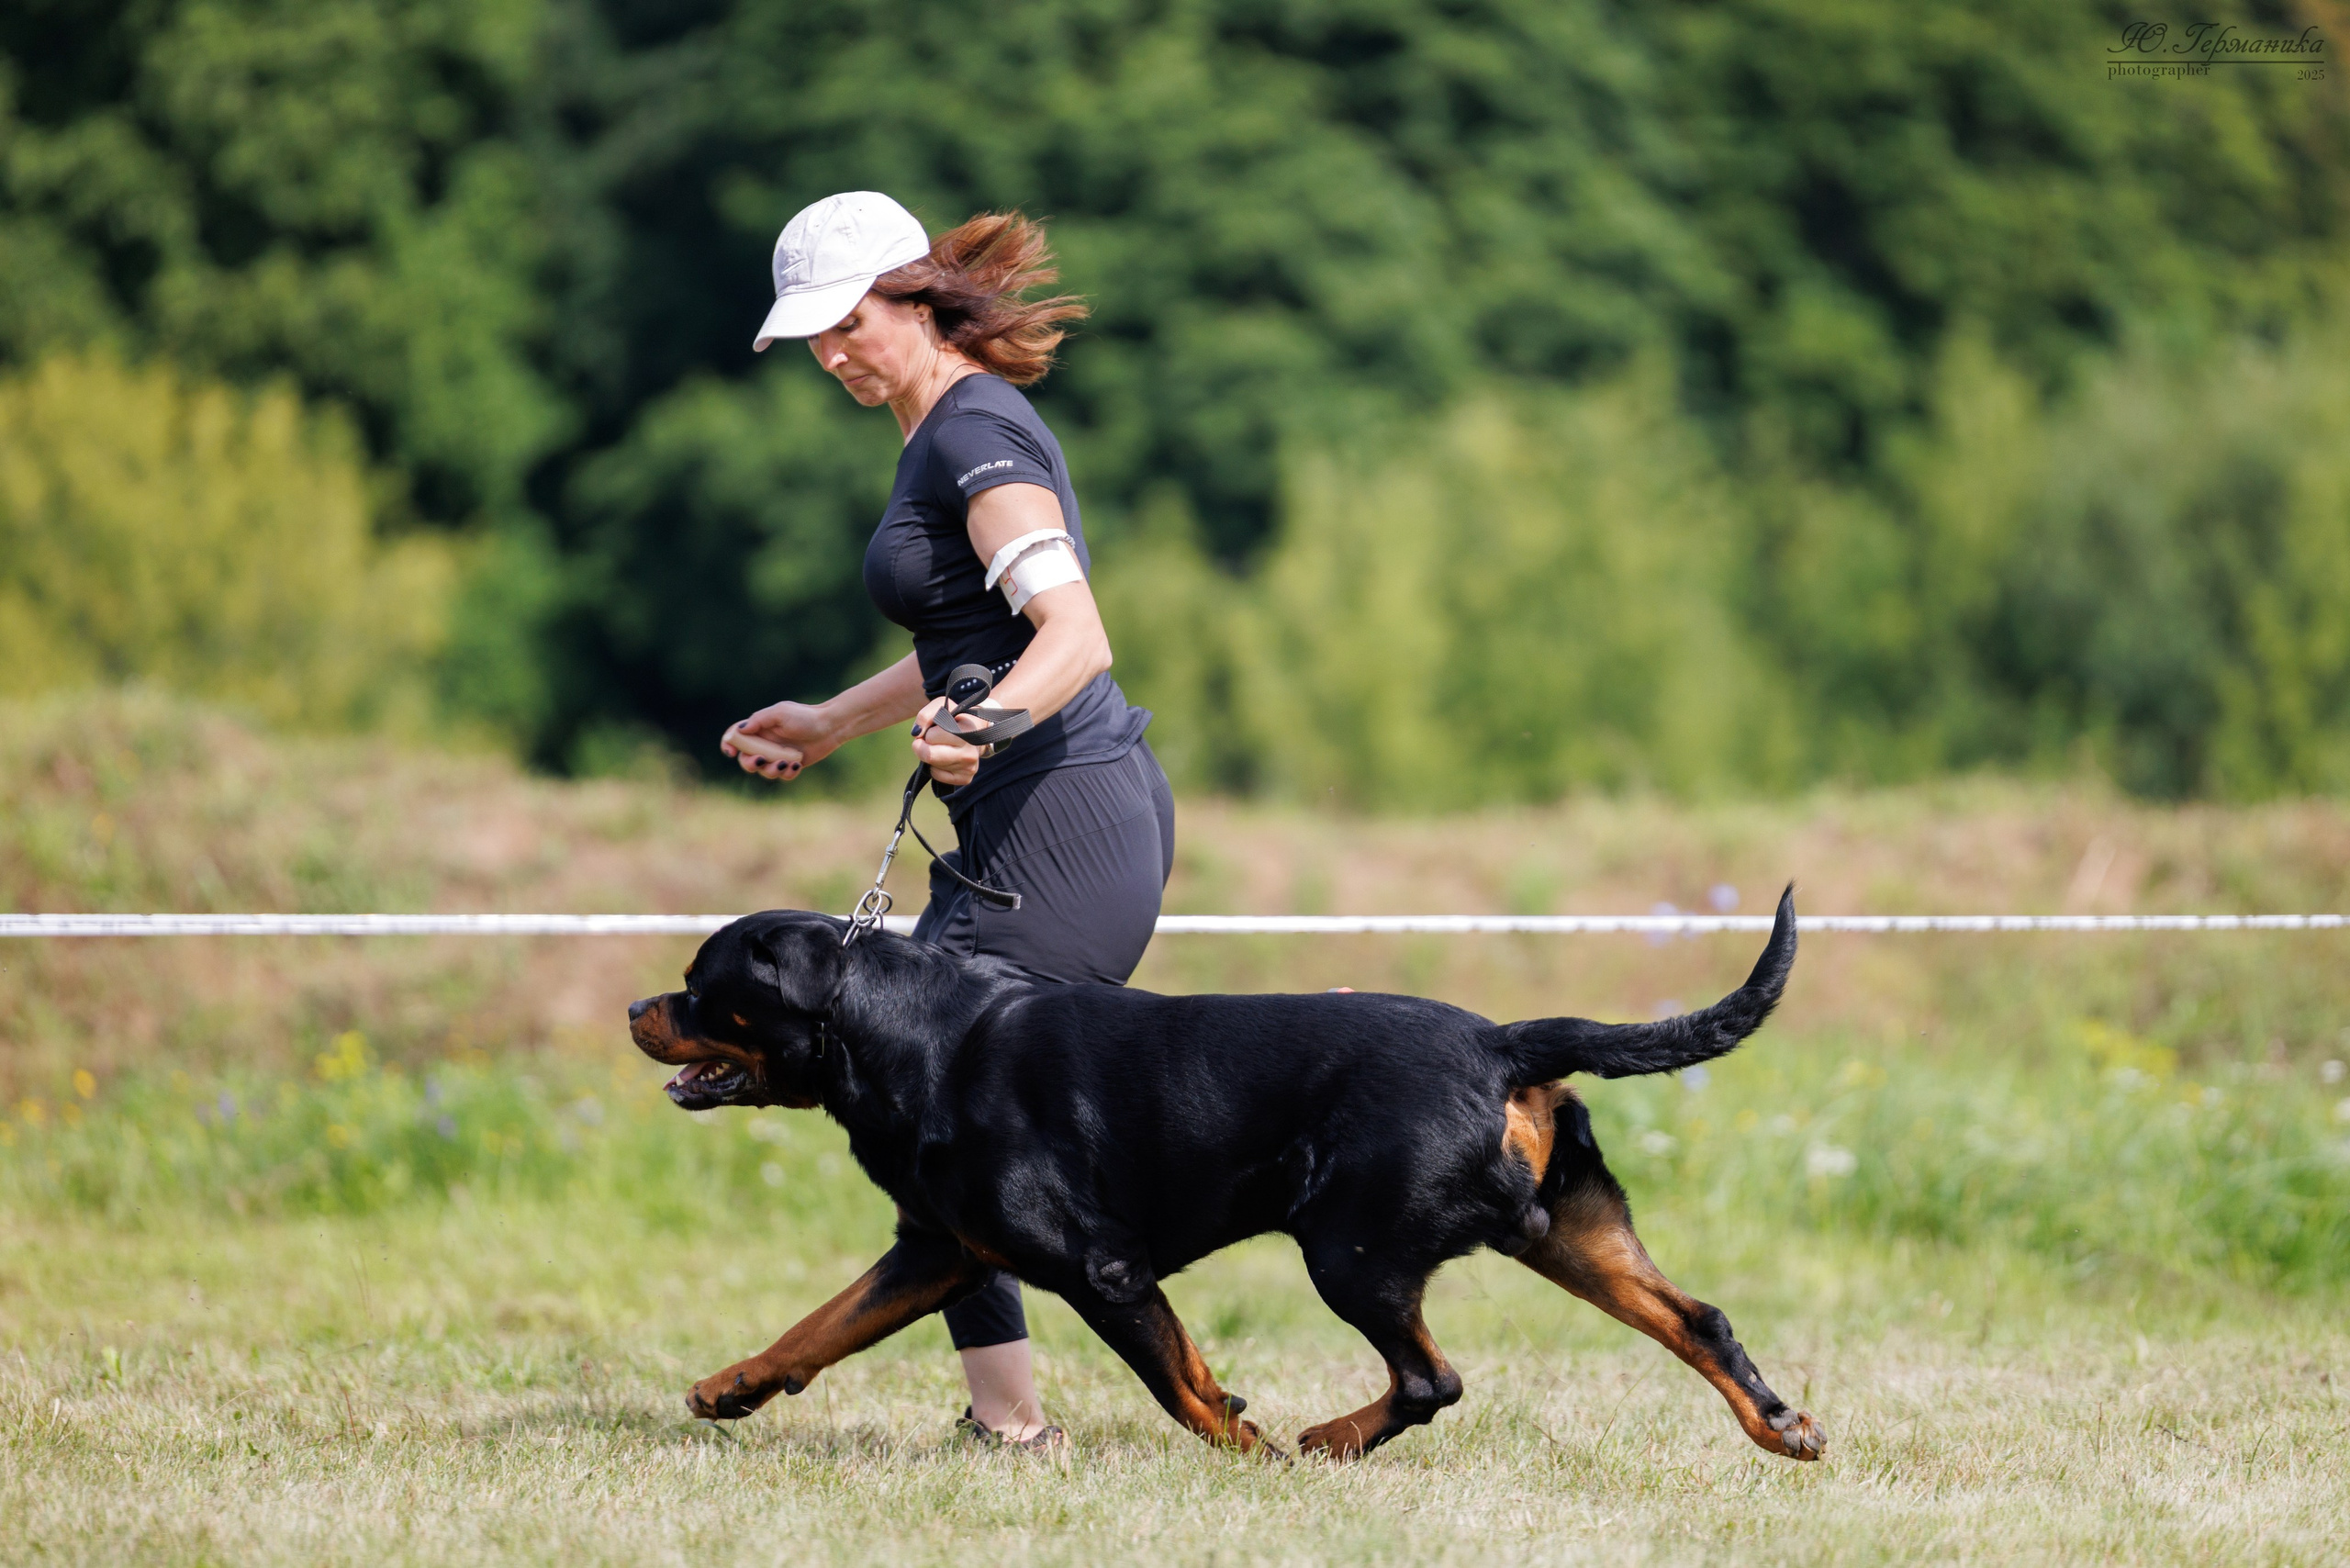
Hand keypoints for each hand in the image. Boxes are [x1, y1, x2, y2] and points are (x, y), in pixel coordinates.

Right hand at [721, 700, 836, 781]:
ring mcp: (777, 755)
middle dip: (750, 763)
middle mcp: (765, 743)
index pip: (736, 736)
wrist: (831, 726)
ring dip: (771, 771)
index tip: (730, 752)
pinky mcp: (790, 765)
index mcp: (759, 728)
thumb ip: (759, 720)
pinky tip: (797, 766)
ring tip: (785, 764)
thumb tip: (740, 730)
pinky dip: (787, 774)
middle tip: (760, 760)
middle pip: (746, 759)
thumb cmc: (805, 716)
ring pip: (764, 771)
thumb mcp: (780, 713)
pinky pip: (781, 776)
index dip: (728, 744)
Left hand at [911, 696, 993, 786]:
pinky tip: (945, 759)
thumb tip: (916, 734)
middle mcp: (970, 753)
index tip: (936, 729)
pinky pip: (937, 776)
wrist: (979, 732)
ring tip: (942, 747)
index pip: (931, 737)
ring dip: (931, 756)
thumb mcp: (942, 707)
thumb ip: (925, 715)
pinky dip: (935, 768)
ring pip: (932, 766)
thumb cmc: (956, 718)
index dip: (928, 732)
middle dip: (923, 747)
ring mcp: (969, 768)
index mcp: (966, 732)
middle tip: (930, 740)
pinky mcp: (965, 779)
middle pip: (930, 756)